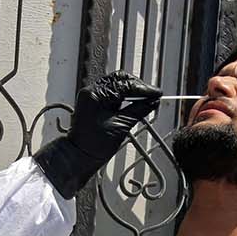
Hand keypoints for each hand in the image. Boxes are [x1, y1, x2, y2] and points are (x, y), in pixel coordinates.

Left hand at [33, 72, 161, 197]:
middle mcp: (93, 91)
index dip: (143, 89)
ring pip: (117, 84)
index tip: (157, 94)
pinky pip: (113, 93)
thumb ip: (138, 111)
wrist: (79, 156)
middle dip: (138, 86)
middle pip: (120, 79)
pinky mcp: (96, 103)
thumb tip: (153, 102)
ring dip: (133, 90)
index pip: (124, 84)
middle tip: (153, 95)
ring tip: (146, 98)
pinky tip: (135, 102)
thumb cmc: (94, 145)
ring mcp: (93, 96)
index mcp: (96, 94)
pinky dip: (126, 96)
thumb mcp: (120, 127)